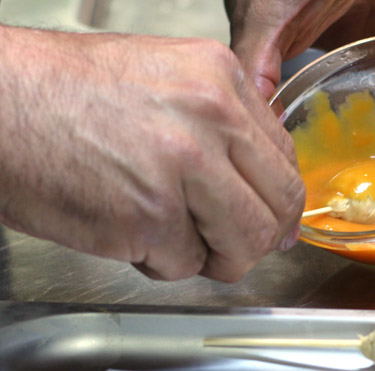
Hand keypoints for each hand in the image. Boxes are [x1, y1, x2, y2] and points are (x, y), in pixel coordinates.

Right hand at [0, 25, 304, 281]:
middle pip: (277, 204)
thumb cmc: (65, 92)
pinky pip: (186, 264)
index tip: (275, 218)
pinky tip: (135, 236)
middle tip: (238, 246)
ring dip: (221, 257)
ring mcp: (182, 169)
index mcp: (220, 80)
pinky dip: (165, 262)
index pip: (284, 157)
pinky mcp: (148, 218)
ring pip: (245, 242)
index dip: (280, 199)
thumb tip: (259, 173)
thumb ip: (220, 122)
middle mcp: (211, 119)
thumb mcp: (165, 78)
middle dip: (261, 237)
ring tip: (185, 244)